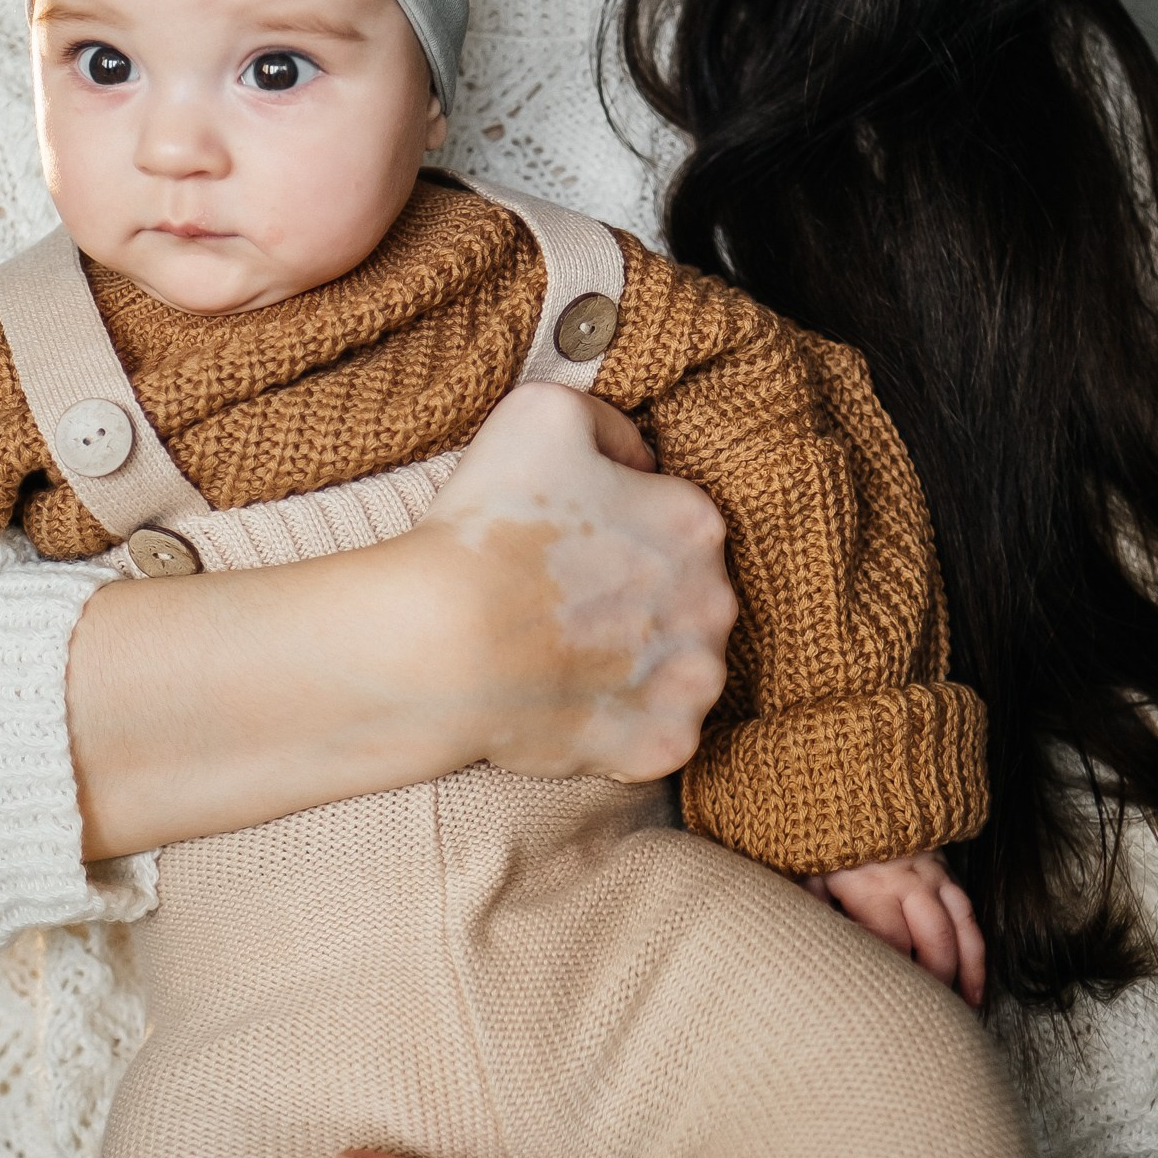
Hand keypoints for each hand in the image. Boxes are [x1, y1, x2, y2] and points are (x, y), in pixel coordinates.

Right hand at [416, 383, 737, 784]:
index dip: (615, 529)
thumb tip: (637, 459)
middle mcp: (716, 603)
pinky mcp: (664, 745)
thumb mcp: (542, 412)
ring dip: (637, 663)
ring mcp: (693, 683)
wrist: (442, 642)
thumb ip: (608, 421)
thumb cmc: (487, 525)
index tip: (569, 544)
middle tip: (563, 601)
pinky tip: (571, 703)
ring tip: (565, 656)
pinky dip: (621, 726)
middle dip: (637, 597)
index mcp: (696, 522)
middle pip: (685, 596)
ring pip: (680, 668)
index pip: (672, 522)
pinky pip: (657, 736)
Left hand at [805, 852, 985, 1006]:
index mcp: (872, 885)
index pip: (889, 941)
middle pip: (934, 940)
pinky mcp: (946, 871)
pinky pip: (969, 914)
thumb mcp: (808, 871)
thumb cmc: (825, 838)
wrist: (854, 789)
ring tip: (965, 1007)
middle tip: (928, 1012)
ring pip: (961, 929)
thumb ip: (814, 910)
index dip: (892, 973)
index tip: (886, 1000)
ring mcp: (933, 875)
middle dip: (935, 980)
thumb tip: (816, 949)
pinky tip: (975, 984)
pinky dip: (976, 950)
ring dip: (966, 971)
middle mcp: (910, 881)